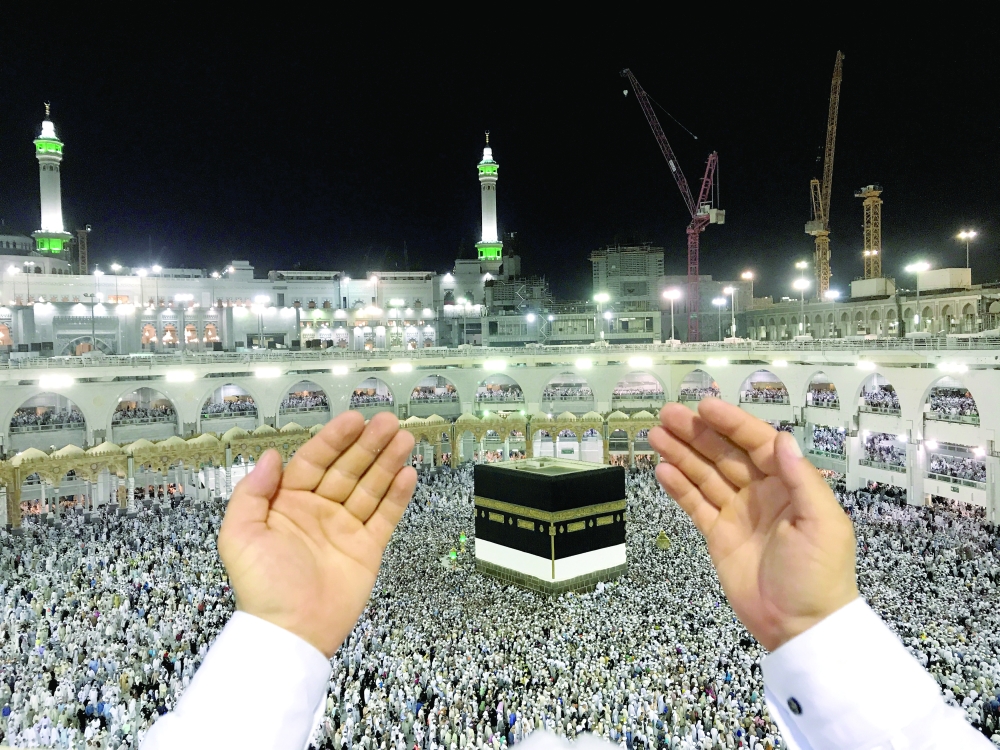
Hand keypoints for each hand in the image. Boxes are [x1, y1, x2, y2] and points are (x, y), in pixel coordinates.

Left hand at [218, 411, 416, 656]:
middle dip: (368, 444)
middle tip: (388, 421)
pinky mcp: (367, 549)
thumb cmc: (262, 585)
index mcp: (286, 503)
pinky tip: (408, 473)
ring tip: (404, 438)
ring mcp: (345, 529)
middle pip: (347, 468)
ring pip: (369, 487)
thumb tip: (271, 454)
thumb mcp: (239, 536)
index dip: (334, 439)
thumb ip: (251, 492)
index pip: (314, 461)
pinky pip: (385, 516)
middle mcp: (318, 510)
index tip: (354, 419)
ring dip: (387, 462)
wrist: (291, 632)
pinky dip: (397, 495)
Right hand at [649, 399, 857, 650]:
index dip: (731, 424)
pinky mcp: (718, 536)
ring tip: (655, 435)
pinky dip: (679, 487)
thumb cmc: (818, 573)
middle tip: (666, 414)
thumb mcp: (822, 524)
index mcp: (789, 484)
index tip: (704, 407)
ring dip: (681, 454)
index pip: (757, 443)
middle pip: (724, 454)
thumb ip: (802, 479)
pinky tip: (662, 470)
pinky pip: (696, 505)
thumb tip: (782, 437)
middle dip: (696, 433)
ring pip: (705, 475)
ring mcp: (737, 513)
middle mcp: (761, 492)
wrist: (801, 626)